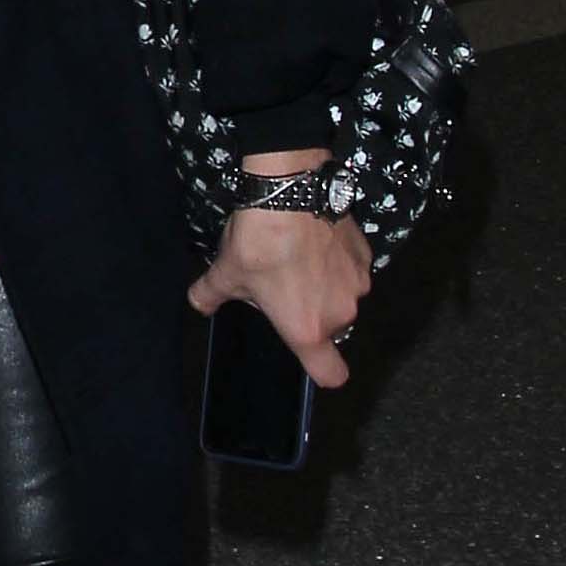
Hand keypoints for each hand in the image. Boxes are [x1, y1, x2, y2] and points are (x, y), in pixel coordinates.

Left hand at [189, 206, 370, 388]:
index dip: (322, 370)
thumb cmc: (259, 242)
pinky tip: (316, 241)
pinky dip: (337, 262)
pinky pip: (352, 270)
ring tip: (299, 258)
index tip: (310, 356)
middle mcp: (339, 313)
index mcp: (306, 329)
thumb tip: (199, 304)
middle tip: (284, 286)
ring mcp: (357, 283)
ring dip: (326, 286)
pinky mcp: (366, 255)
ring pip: (342, 296)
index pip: (331, 374)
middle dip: (310, 312)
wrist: (290, 191)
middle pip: (330, 328)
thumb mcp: (225, 274)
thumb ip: (210, 296)